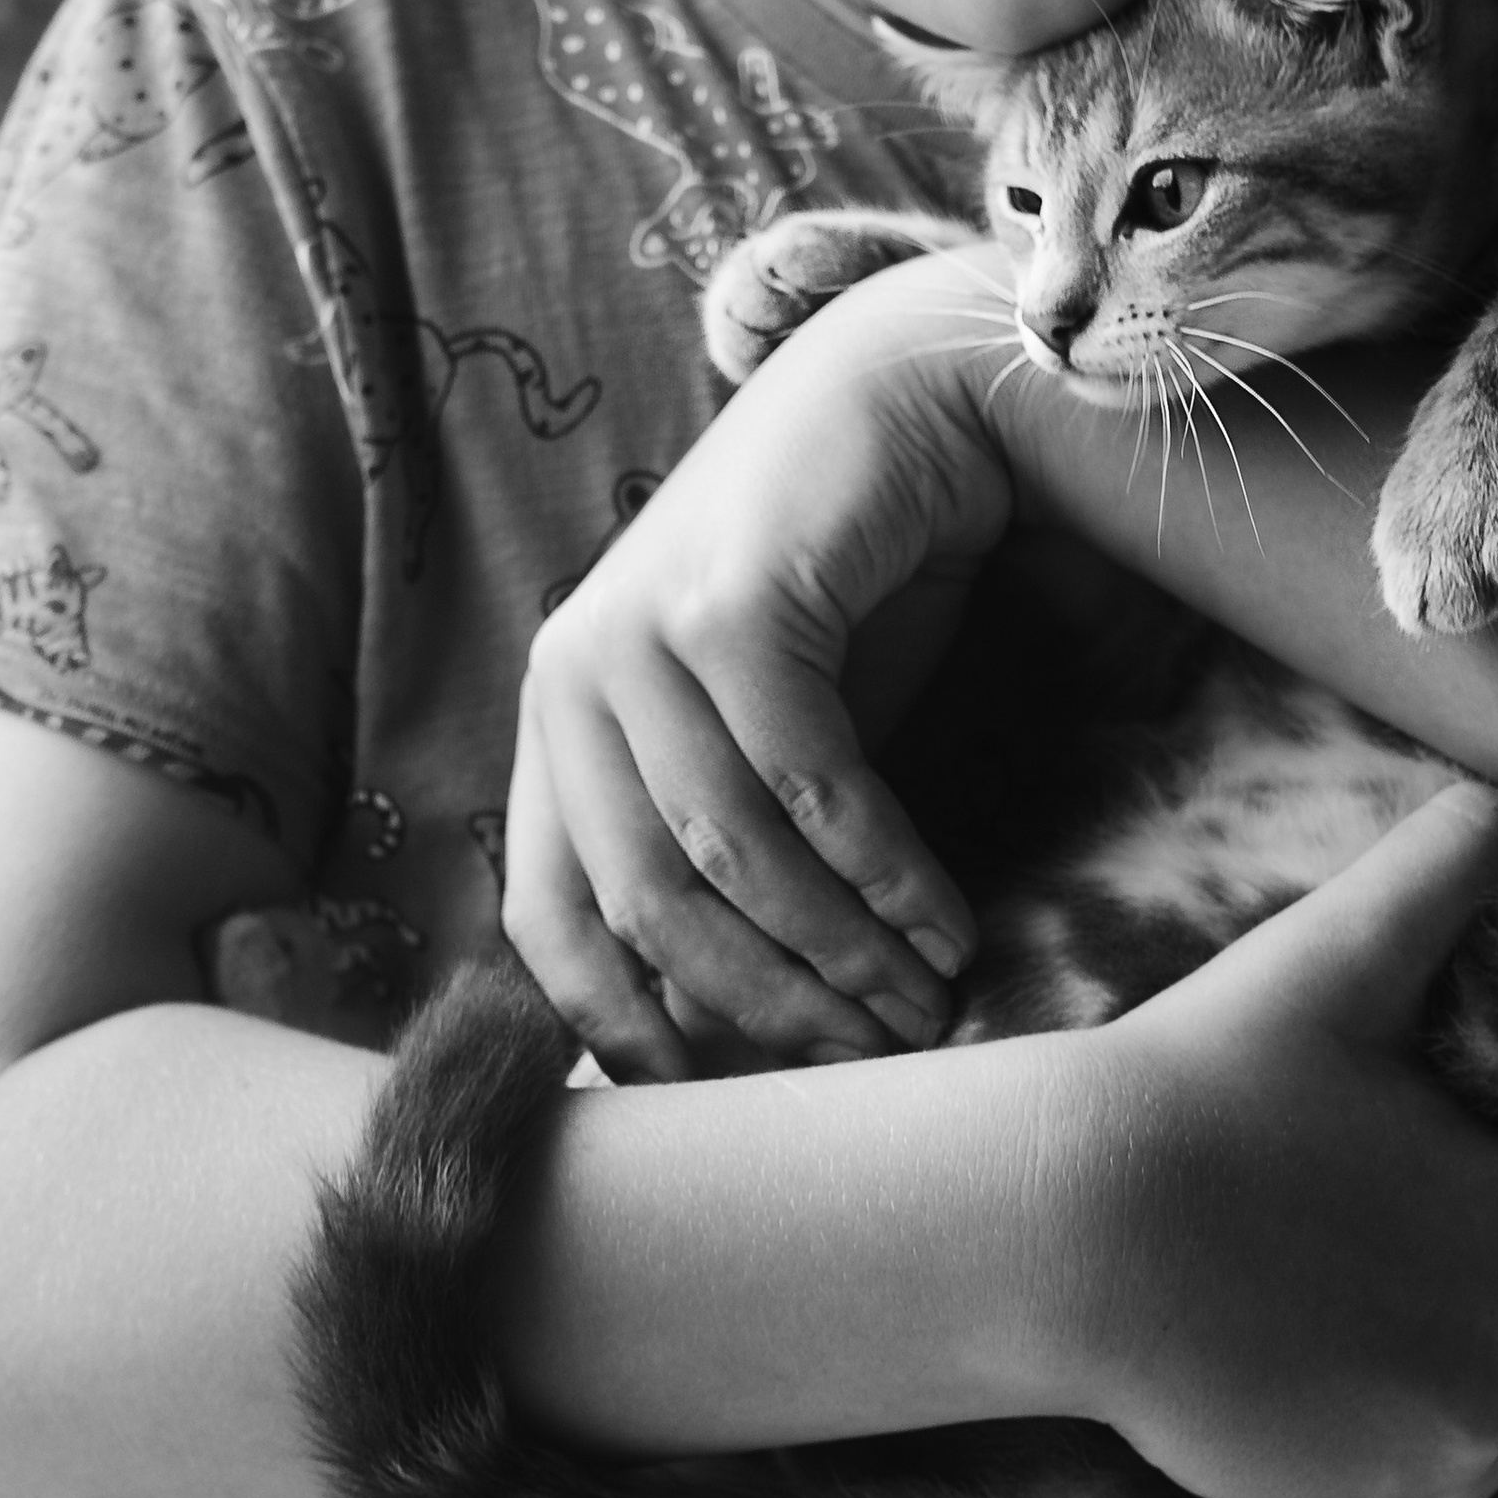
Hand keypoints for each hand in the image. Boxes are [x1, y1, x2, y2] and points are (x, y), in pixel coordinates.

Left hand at [506, 245, 1019, 1075]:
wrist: (912, 397)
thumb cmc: (847, 587)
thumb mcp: (766, 737)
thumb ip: (730, 850)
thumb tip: (735, 1036)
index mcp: (555, 718)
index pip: (550, 921)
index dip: (632, 1031)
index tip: (735, 1100)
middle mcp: (569, 674)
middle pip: (646, 907)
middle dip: (766, 1008)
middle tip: (870, 1064)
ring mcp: (636, 632)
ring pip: (729, 856)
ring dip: (838, 955)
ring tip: (924, 1007)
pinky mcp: (728, 606)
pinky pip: (807, 786)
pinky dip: (884, 875)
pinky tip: (946, 925)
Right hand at [1057, 782, 1497, 1497]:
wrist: (1080, 1227)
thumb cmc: (1214, 1083)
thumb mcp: (1337, 952)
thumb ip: (1448, 864)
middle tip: (1435, 1291)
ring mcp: (1437, 1448)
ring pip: (1475, 1452)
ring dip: (1429, 1408)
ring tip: (1323, 1323)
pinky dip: (1343, 1467)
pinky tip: (1272, 1387)